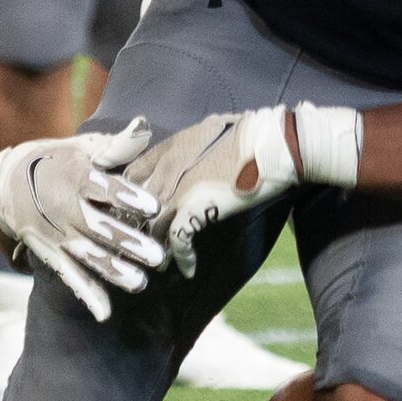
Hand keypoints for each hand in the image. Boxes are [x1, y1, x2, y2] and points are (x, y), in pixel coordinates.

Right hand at [0, 119, 165, 319]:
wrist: (8, 183)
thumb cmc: (61, 161)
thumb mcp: (85, 149)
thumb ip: (117, 146)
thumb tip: (144, 126)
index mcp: (78, 178)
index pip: (106, 188)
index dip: (128, 196)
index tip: (153, 206)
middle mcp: (67, 209)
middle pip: (100, 228)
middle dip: (128, 243)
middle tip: (157, 255)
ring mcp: (59, 235)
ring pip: (89, 256)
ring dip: (113, 271)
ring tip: (140, 283)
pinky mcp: (52, 255)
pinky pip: (71, 276)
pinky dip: (87, 295)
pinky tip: (105, 313)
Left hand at [124, 108, 298, 278]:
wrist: (270, 144)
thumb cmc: (252, 134)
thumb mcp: (214, 131)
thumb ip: (196, 146)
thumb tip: (199, 152)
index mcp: (171, 146)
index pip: (134, 174)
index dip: (130, 196)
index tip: (135, 212)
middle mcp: (167, 166)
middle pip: (138, 204)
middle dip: (140, 227)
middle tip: (144, 246)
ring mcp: (177, 187)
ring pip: (153, 224)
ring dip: (157, 247)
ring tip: (162, 265)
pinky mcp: (193, 207)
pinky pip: (177, 238)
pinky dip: (181, 257)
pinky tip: (187, 269)